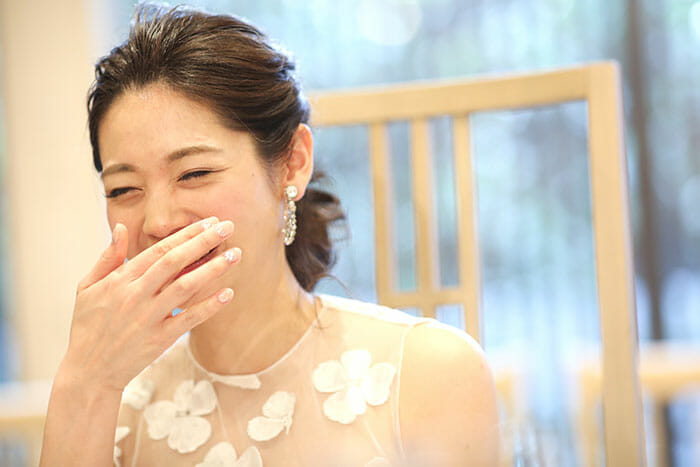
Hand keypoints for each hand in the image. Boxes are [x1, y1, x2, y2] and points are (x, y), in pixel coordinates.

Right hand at [60, 217, 240, 392]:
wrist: (88, 371)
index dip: (186, 234)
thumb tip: (120, 227)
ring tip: (236, 255)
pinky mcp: (159, 340)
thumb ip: (107, 257)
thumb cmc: (88, 326)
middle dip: (203, 241)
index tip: (209, 221)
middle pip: (175, 261)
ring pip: (185, 287)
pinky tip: (228, 293)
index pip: (159, 249)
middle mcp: (136, 295)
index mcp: (121, 279)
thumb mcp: (88, 287)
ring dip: (213, 269)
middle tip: (228, 227)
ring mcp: (148, 317)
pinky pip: (189, 319)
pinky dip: (209, 306)